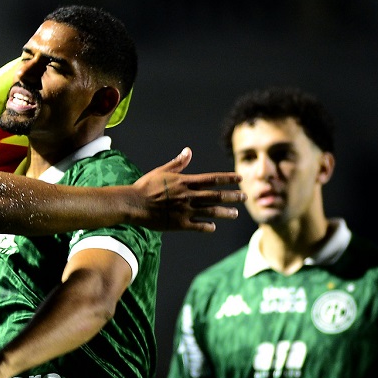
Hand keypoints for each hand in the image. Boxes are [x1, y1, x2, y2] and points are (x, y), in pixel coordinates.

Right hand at [128, 148, 242, 232]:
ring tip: (235, 213)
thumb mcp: (161, 171)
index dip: (227, 179)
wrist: (133, 204)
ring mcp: (184, 211)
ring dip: (225, 212)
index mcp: (185, 182)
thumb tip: (188, 151)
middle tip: (245, 197)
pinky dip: (207, 227)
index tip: (239, 178)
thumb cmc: (145, 186)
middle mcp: (188, 196)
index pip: (212, 179)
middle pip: (216, 196)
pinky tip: (213, 227)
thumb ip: (177, 163)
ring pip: (210, 211)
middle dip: (232, 196)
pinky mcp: (179, 224)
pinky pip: (197, 226)